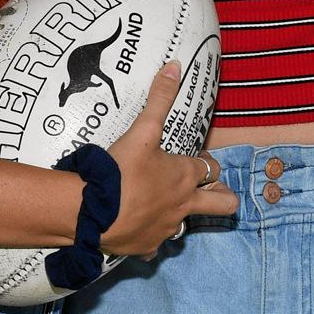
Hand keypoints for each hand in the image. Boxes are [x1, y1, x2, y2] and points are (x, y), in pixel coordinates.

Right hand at [102, 66, 238, 257]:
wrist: (91, 211)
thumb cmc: (120, 170)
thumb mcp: (142, 130)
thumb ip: (159, 98)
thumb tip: (176, 66)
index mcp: (184, 176)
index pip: (211, 169)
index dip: (207, 161)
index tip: (195, 157)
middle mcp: (183, 204)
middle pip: (223, 204)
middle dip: (222, 195)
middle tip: (208, 188)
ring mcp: (167, 229)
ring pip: (186, 223)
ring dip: (180, 213)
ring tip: (160, 203)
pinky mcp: (147, 247)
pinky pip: (156, 245)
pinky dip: (150, 235)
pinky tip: (137, 227)